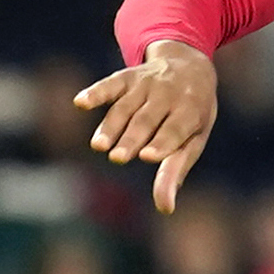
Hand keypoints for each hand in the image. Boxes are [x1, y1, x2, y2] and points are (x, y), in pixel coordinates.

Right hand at [75, 38, 216, 211]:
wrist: (189, 65)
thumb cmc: (191, 115)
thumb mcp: (192, 141)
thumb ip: (174, 172)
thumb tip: (165, 208)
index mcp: (191, 111)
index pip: (175, 129)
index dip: (162, 142)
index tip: (147, 156)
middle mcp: (169, 94)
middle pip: (146, 120)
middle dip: (131, 139)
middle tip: (117, 158)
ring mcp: (146, 84)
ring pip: (126, 107)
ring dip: (111, 126)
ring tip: (98, 146)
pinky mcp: (128, 77)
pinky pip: (111, 84)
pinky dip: (96, 93)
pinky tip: (81, 102)